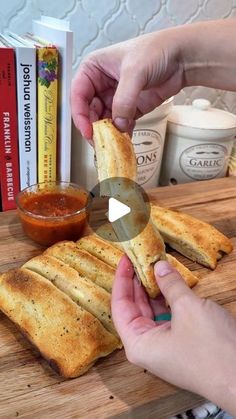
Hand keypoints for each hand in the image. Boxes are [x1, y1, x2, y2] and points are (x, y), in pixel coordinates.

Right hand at [71, 19, 235, 139]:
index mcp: (94, 69)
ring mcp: (115, 98)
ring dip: (108, 134)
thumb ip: (124, 100)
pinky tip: (124, 142)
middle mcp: (101, 85)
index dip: (80, 115)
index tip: (88, 131)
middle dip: (94, 128)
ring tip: (112, 146)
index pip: (78, 95)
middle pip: (89, 112)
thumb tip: (118, 125)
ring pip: (104, 121)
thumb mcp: (135, 72)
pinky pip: (120, 125)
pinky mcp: (130, 109)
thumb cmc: (155, 52)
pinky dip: (122, 135)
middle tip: (101, 144)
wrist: (182, 58)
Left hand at [111, 256, 235, 415]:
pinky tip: (169, 283)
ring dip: (153, 289)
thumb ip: (170, 284)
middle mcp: (146, 346)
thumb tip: (159, 266)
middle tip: (139, 258)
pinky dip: (167, 299)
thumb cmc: (211, 350)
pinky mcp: (179, 344)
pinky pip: (166, 317)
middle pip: (134, 308)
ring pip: (151, 311)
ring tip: (153, 266)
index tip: (124, 259)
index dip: (122, 280)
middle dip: (137, 282)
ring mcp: (163, 346)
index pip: (120, 306)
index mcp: (138, 344)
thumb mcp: (188, 308)